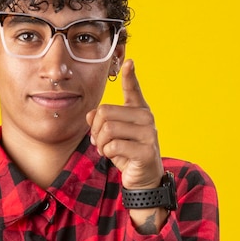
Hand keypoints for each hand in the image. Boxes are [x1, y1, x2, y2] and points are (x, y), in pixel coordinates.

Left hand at [86, 59, 163, 188]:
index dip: (130, 75)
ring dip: (100, 144)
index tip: (129, 61)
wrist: (142, 179)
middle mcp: (146, 117)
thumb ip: (101, 121)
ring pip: (108, 128)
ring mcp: (148, 133)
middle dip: (95, 130)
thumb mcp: (111, 135)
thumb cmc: (126, 152)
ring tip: (106, 150)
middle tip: (99, 142)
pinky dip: (108, 153)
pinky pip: (114, 145)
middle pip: (105, 111)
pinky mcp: (146, 150)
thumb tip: (90, 114)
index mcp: (139, 110)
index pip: (133, 89)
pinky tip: (115, 157)